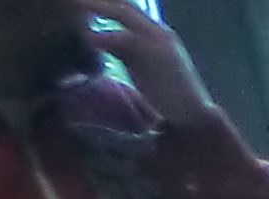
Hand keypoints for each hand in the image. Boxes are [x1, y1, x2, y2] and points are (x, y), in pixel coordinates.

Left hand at [87, 1, 220, 125]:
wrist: (193, 117)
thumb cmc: (168, 96)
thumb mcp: (142, 66)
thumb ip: (123, 50)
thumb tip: (98, 39)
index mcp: (156, 32)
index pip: (126, 7)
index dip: (104, 2)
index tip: (82, 3)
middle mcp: (158, 30)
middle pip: (122, 3)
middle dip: (97, 0)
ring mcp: (157, 40)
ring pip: (121, 11)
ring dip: (96, 6)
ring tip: (74, 4)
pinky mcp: (154, 54)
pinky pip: (123, 37)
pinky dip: (102, 36)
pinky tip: (87, 38)